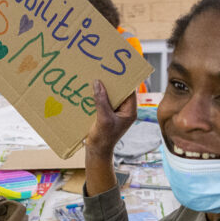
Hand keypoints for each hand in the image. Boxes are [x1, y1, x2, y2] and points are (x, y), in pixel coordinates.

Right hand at [85, 80, 135, 195]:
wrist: (97, 152)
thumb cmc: (103, 138)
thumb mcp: (103, 119)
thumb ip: (101, 101)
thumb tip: (98, 82)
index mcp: (130, 111)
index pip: (130, 91)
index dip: (125, 79)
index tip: (117, 69)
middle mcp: (124, 110)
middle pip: (120, 91)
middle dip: (112, 82)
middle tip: (104, 69)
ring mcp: (115, 112)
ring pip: (110, 95)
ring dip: (103, 88)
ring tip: (95, 76)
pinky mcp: (106, 114)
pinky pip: (103, 101)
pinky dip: (97, 95)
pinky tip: (89, 89)